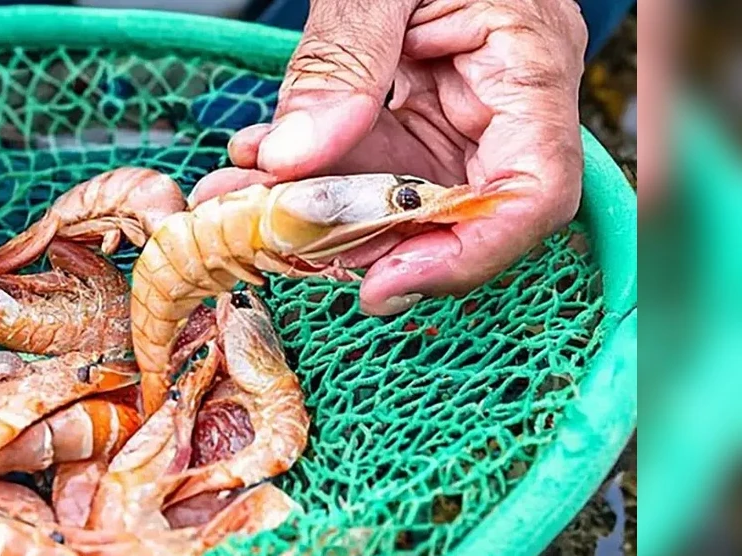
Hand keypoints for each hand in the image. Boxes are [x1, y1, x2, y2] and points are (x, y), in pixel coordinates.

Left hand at [192, 0, 587, 314]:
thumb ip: (344, 59)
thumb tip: (294, 158)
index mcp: (530, 63)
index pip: (532, 193)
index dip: (466, 255)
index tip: (382, 283)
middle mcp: (501, 103)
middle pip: (452, 211)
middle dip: (357, 239)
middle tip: (273, 242)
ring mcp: (457, 111)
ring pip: (393, 196)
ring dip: (313, 211)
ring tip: (235, 206)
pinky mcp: (414, 111)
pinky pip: (364, 163)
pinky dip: (306, 174)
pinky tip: (250, 167)